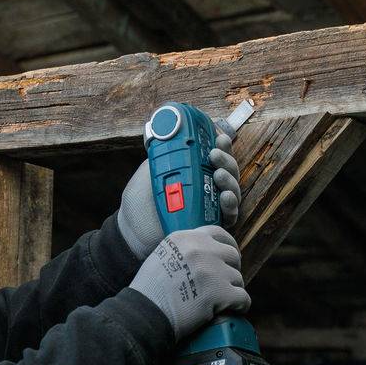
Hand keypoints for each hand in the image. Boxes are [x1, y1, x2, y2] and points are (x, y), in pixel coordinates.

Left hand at [117, 132, 241, 259]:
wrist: (133, 233)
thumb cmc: (140, 203)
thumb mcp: (150, 172)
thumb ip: (161, 154)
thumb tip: (168, 131)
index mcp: (193, 172)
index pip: (214, 156)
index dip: (221, 145)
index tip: (219, 136)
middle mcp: (206, 188)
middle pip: (228, 170)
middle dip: (226, 159)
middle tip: (215, 154)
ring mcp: (210, 207)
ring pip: (232, 190)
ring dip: (230, 179)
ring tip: (218, 174)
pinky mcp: (212, 227)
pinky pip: (230, 216)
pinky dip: (231, 205)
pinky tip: (225, 197)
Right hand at [129, 226, 250, 341]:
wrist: (146, 311)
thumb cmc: (151, 289)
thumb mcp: (163, 254)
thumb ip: (185, 249)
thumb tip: (206, 254)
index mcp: (186, 238)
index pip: (218, 233)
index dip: (228, 245)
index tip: (229, 256)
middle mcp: (201, 249)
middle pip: (232, 255)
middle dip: (232, 268)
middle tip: (225, 281)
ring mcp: (212, 270)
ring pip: (238, 278)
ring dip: (232, 289)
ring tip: (222, 300)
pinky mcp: (220, 293)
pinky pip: (243, 297)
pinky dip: (241, 305)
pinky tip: (234, 309)